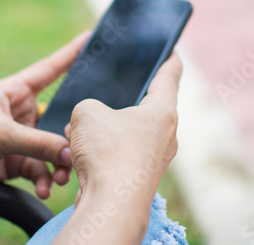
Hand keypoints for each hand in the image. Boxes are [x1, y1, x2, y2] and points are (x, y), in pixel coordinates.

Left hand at [0, 32, 89, 213]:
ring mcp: (18, 138)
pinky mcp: (13, 161)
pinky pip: (38, 168)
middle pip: (56, 118)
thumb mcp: (1, 135)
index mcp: (14, 92)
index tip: (90, 38)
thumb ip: (38, 144)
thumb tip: (70, 153)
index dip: (71, 54)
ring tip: (60, 178)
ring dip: (57, 164)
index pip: (49, 69)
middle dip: (69, 135)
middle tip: (82, 147)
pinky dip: (43, 179)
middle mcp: (19, 112)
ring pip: (50, 148)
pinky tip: (45, 189)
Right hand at [67, 54, 181, 206]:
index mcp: (162, 111)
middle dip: (128, 97)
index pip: (170, 74)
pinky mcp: (139, 176)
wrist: (111, 203)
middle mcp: (165, 135)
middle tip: (116, 85)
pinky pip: (121, 154)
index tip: (171, 50)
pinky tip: (82, 151)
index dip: (168, 58)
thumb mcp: (87, 112)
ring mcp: (154, 158)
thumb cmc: (106, 152)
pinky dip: (104, 149)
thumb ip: (87, 107)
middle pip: (149, 106)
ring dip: (108, 127)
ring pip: (130, 133)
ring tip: (83, 126)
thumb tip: (88, 123)